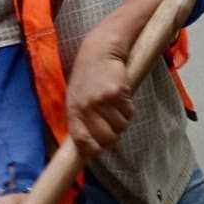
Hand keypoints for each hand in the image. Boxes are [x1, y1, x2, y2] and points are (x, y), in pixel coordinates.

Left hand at [66, 41, 134, 157]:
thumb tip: (90, 145)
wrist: (99, 52)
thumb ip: (80, 119)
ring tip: (116, 109)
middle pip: (106, 138)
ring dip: (121, 122)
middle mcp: (87, 107)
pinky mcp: (119, 93)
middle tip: (112, 128)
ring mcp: (103, 100)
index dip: (92, 150)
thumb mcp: (76, 98)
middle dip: (112, 137)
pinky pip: (129, 113)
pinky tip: (122, 99)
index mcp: (74, 111)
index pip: (82, 140)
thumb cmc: (87, 78)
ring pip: (121, 126)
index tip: (98, 151)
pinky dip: (128, 110)